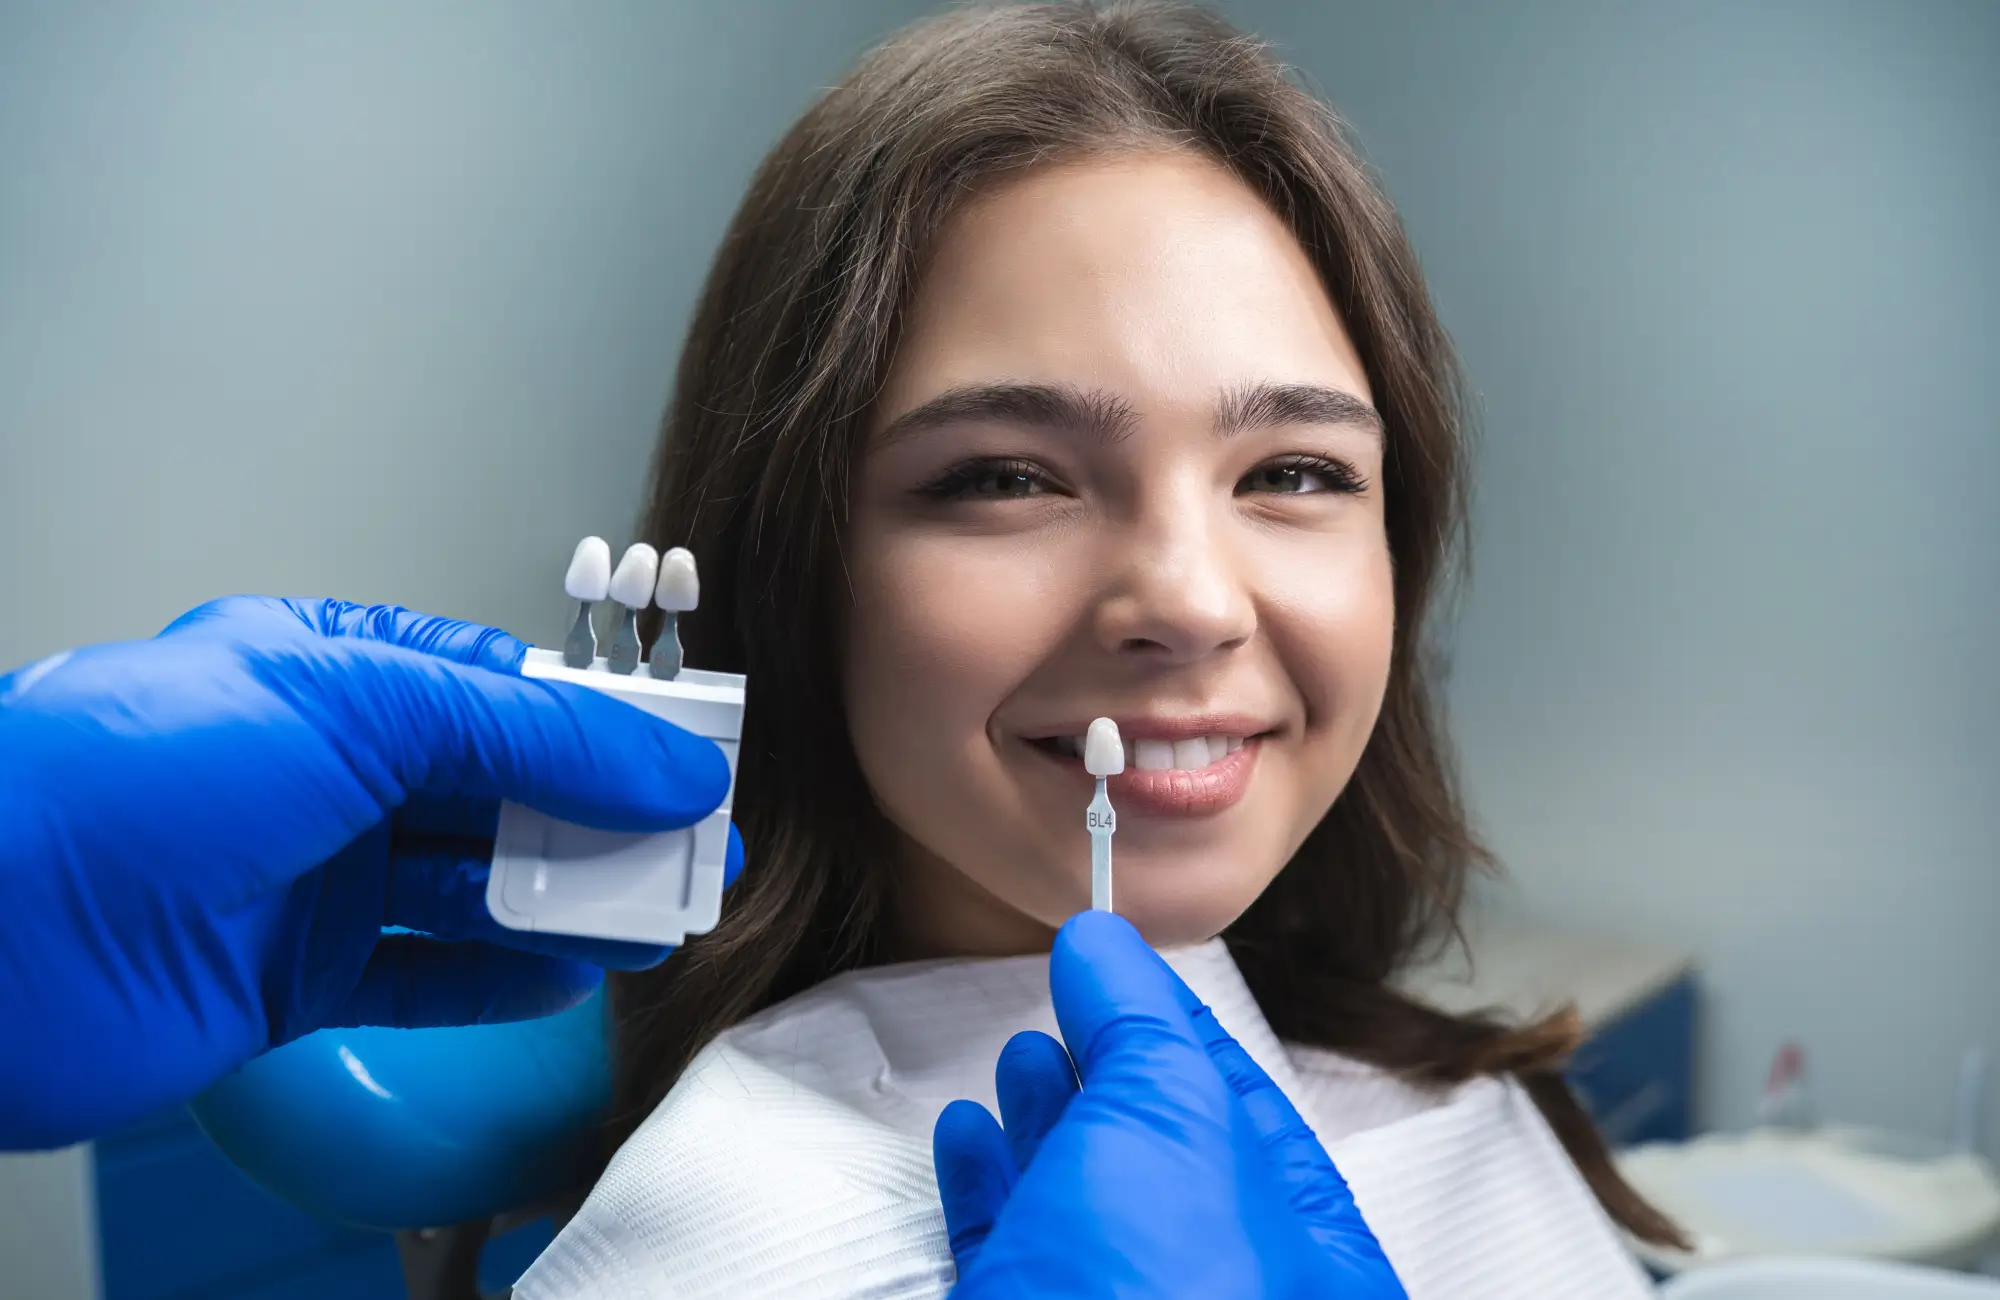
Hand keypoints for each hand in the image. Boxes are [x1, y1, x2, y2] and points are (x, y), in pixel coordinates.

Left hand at [0, 596, 740, 1149]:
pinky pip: (424, 977)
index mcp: (328, 669)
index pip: (498, 685)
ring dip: (571, 901)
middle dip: (604, 817)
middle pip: (498, 789)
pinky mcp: (292, 981)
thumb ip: (528, 732)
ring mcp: (308, 877)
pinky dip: (504, 979)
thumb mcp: (358, 702)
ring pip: (474, 887)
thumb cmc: (131, 777)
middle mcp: (321, 770)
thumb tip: (661, 763)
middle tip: (698, 846)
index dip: (601, 720)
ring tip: (661, 914)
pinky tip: (573, 973)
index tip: (687, 753)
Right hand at [932, 911, 1404, 1298]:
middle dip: (1109, 1081)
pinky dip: (990, 1193)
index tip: (1122, 968)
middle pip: (1164, 1168)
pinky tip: (968, 1139)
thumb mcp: (1168, 1119)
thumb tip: (1104, 943)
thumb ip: (1142, 1023)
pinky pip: (1016, 1261)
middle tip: (1064, 1012)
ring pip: (1086, 1217)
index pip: (1255, 1118)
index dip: (1184, 1031)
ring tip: (1013, 1063)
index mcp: (1315, 1271)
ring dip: (1045, 1126)